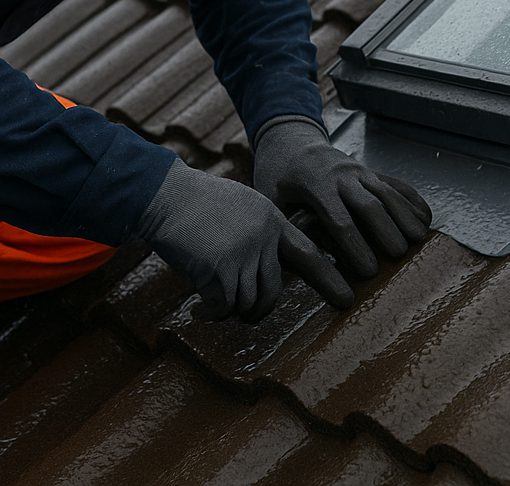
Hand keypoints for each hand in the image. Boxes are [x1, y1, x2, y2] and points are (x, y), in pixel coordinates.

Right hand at [136, 158, 352, 320]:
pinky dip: (212, 314)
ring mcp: (242, 250)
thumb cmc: (196, 204)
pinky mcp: (218, 266)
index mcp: (271, 219)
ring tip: (212, 308)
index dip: (328, 277)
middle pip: (273, 290)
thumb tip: (265, 276)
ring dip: (230, 311)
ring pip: (248, 301)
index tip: (345, 299)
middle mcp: (262, 235)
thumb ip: (259, 234)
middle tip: (245, 316)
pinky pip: (223, 305)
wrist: (164, 193)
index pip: (309, 252)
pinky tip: (199, 311)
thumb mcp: (241, 207)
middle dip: (258, 310)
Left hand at [253, 117, 432, 277]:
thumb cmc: (279, 180)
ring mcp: (360, 171)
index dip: (355, 246)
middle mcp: (342, 176)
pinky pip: (397, 184)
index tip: (367, 270)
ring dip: (405, 216)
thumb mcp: (272, 201)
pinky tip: (426, 219)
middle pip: (370, 205)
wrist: (291, 142)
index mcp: (316, 186)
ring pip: (388, 193)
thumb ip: (285, 228)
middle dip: (386, 231)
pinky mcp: (371, 171)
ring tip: (419, 240)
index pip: (340, 220)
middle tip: (397, 256)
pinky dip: (413, 200)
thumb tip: (295, 265)